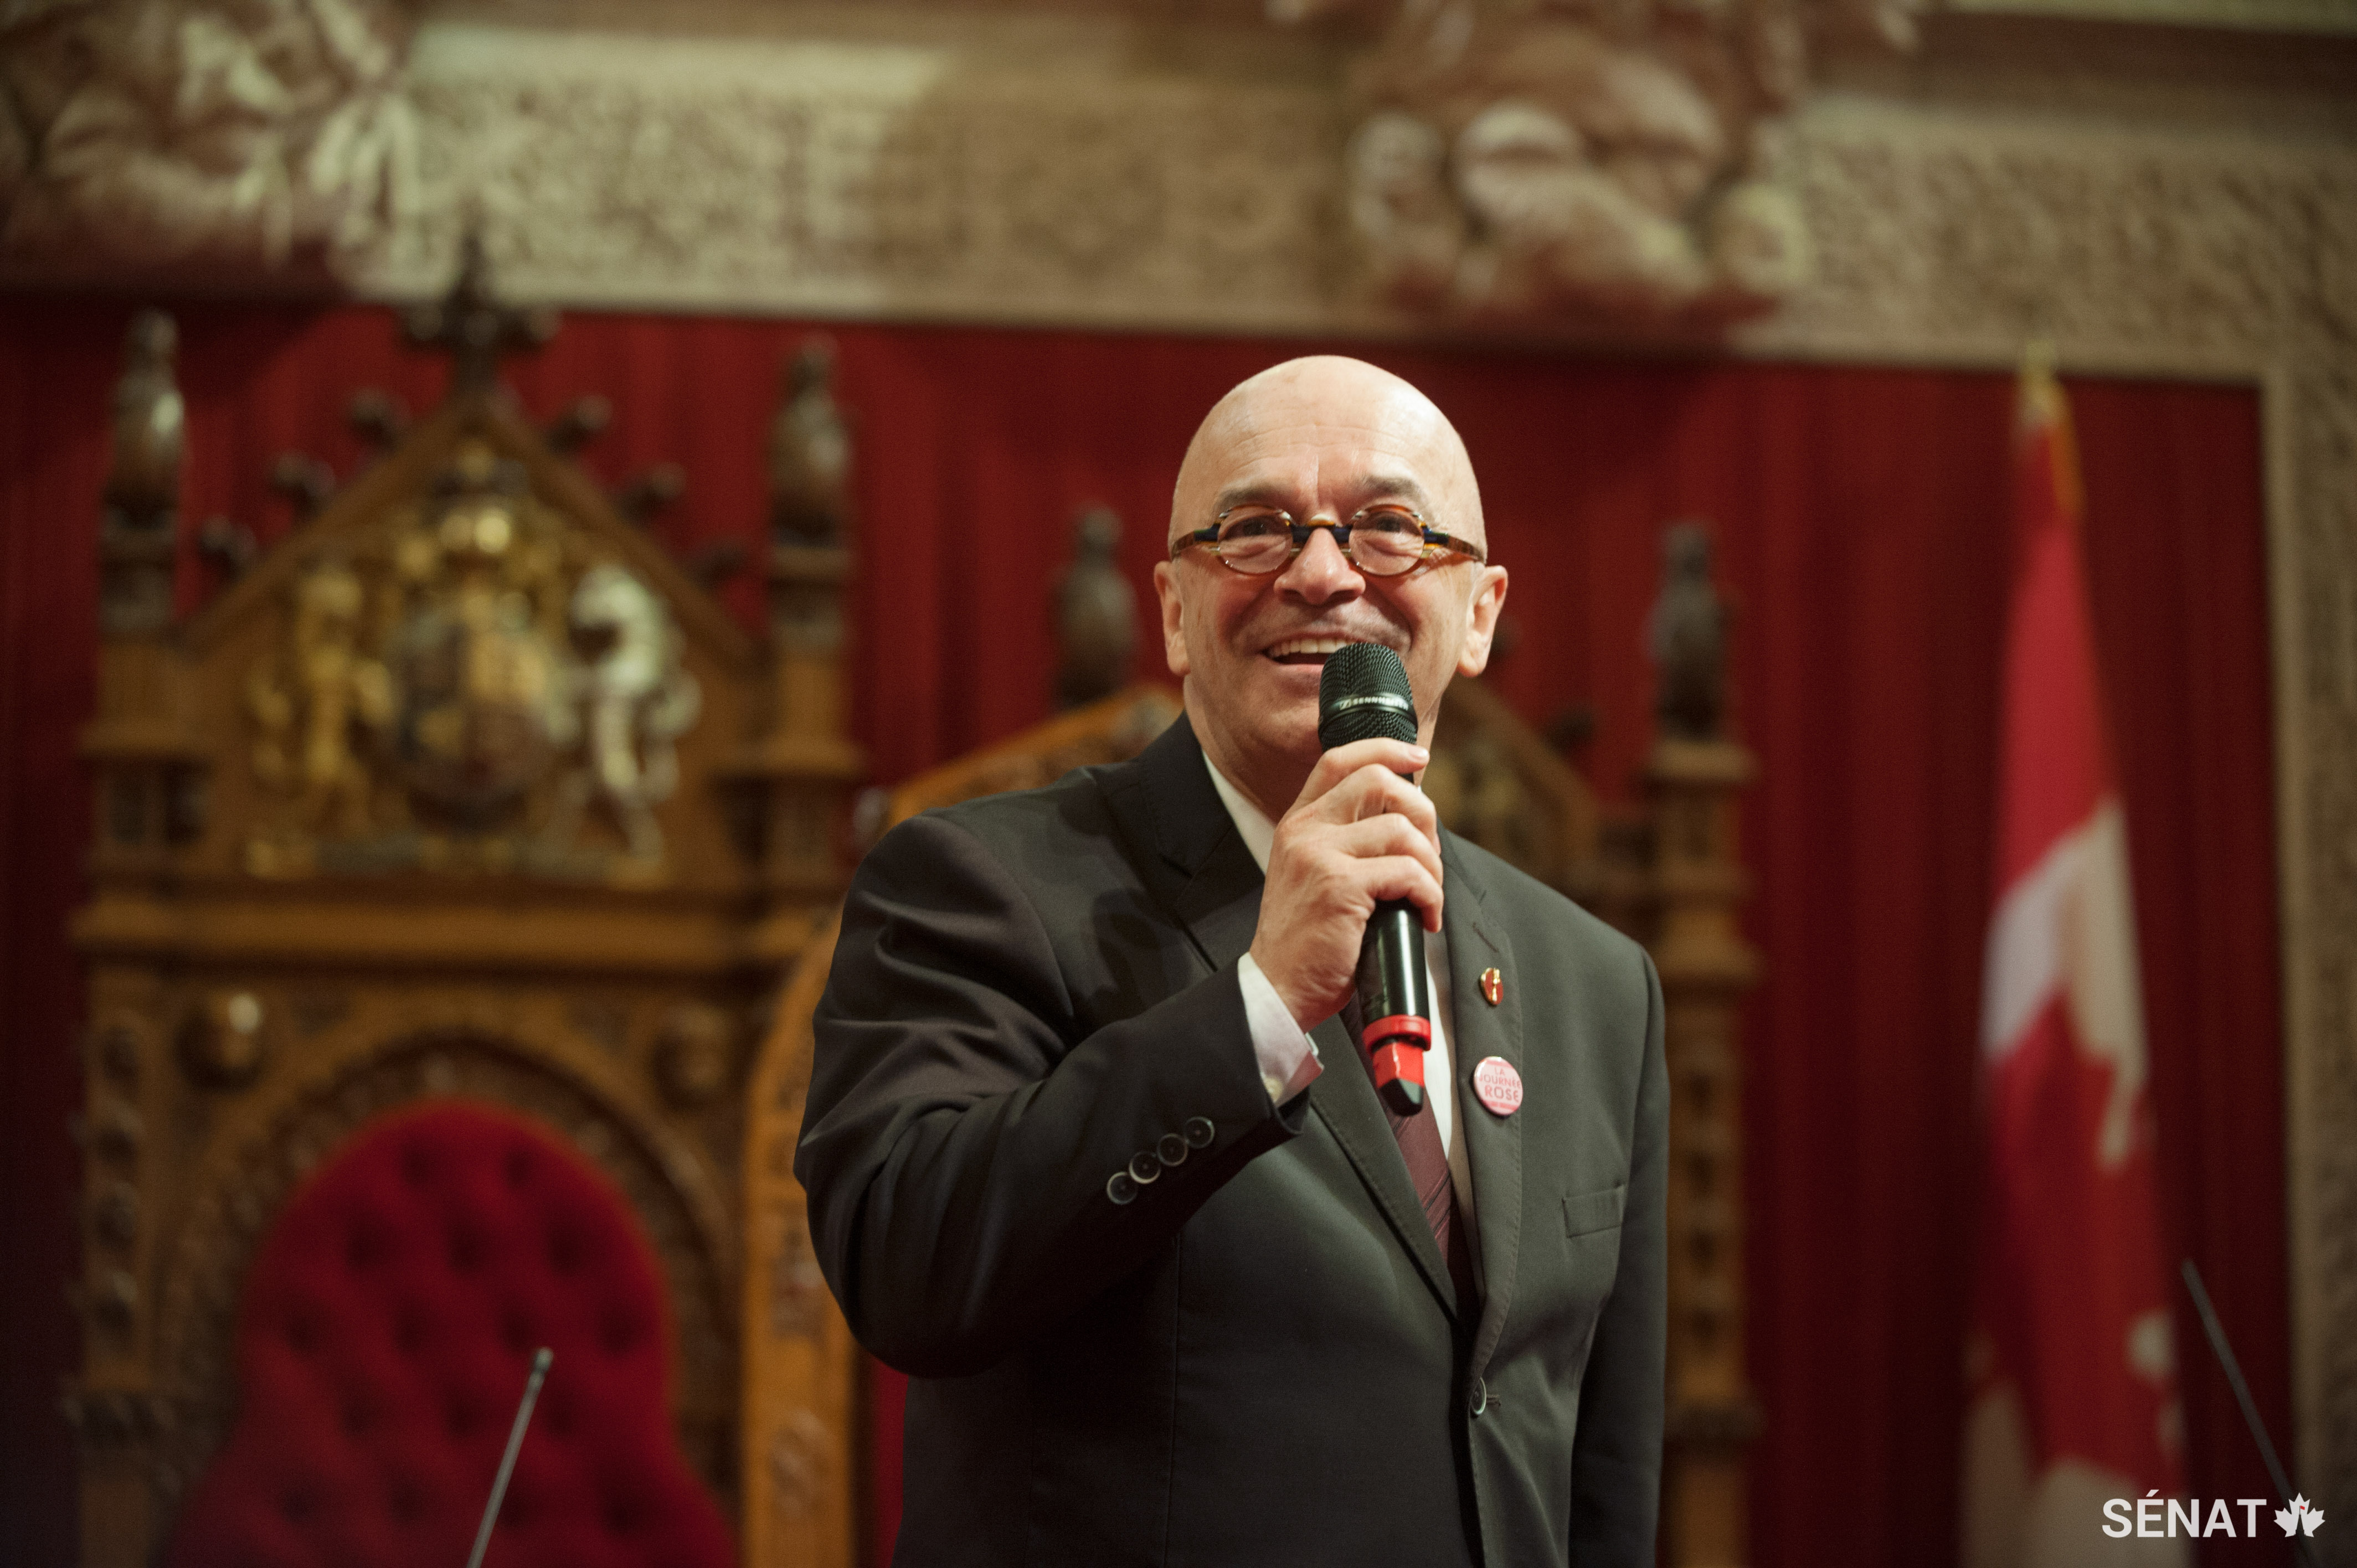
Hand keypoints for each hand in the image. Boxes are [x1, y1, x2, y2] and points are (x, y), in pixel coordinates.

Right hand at [1248, 738, 1442, 1030]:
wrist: (1277, 987)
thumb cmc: (1306, 940)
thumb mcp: (1312, 875)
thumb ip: (1342, 842)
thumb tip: (1405, 822)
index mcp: (1298, 823)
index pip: (1339, 759)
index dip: (1385, 748)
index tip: (1418, 756)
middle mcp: (1305, 830)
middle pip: (1378, 780)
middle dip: (1422, 811)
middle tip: (1429, 852)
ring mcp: (1319, 856)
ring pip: (1402, 830)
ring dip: (1432, 865)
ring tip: (1427, 896)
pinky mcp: (1340, 887)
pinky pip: (1408, 873)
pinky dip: (1429, 895)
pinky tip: (1424, 918)